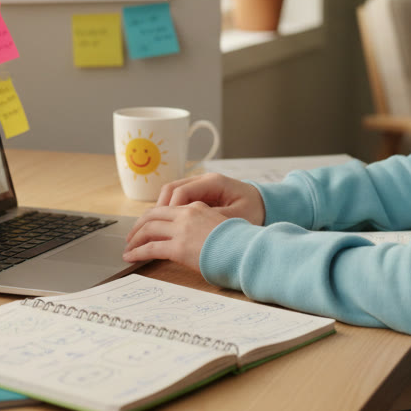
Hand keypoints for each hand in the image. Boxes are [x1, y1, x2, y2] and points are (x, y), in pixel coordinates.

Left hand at [122, 202, 230, 270]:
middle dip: (139, 226)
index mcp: (197, 207)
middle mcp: (186, 214)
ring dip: (135, 239)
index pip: (168, 209)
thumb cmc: (239, 242)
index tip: (147, 226)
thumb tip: (196, 236)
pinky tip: (131, 257)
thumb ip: (204, 225)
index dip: (153, 218)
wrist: (246, 250)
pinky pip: (150, 248)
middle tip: (131, 236)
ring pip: (148, 229)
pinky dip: (137, 252)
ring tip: (128, 249)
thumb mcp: (220, 225)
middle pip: (153, 215)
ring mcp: (181, 230)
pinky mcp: (178, 247)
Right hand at [151, 172, 265, 224]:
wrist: (265, 204)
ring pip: (171, 194)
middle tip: (145, 230)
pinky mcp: (199, 195)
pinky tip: (163, 227)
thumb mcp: (237, 218)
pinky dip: (168, 212)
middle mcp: (203, 180)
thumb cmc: (254, 210)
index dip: (170, 208)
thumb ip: (214, 220)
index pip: (182, 191)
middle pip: (171, 189)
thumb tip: (191, 229)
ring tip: (149, 230)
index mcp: (213, 183)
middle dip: (157, 210)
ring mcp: (200, 186)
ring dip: (159, 211)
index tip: (163, 227)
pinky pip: (177, 200)